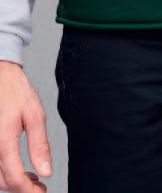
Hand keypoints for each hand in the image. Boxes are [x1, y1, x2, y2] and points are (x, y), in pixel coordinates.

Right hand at [0, 60, 51, 190]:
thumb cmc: (14, 90)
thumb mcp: (35, 114)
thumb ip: (39, 145)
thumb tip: (46, 171)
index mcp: (3, 140)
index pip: (15, 179)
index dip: (29, 191)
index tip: (41, 191)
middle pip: (3, 183)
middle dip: (22, 188)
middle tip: (38, 184)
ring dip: (12, 182)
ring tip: (30, 176)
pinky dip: (4, 172)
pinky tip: (15, 166)